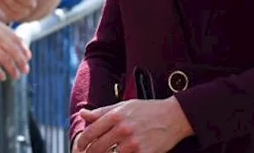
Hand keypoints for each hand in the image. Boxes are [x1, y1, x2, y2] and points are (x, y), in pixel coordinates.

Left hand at [76, 98, 192, 152]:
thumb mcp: (123, 106)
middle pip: (97, 147)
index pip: (90, 132)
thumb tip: (82, 114)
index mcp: (115, 116)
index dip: (82, 142)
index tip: (80, 147)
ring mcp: (133, 143)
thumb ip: (101, 112)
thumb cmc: (147, 110)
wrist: (173, 117)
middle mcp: (122, 129)